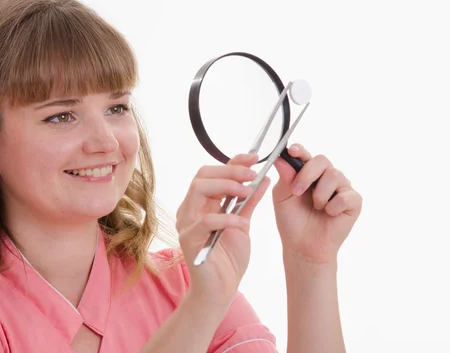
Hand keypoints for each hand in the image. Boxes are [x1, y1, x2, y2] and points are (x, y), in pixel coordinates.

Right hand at [175, 153, 270, 306]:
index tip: (255, 157)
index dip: (232, 162)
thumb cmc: (228, 259)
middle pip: (202, 176)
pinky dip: (227, 218)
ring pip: (198, 190)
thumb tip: (263, 178)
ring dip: (226, 187)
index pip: (211, 173)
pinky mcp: (189, 240)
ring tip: (247, 192)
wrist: (220, 291)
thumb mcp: (242, 224)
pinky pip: (205, 221)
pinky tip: (243, 223)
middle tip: (253, 174)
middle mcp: (189, 210)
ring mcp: (186, 224)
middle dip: (230, 171)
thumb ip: (249, 202)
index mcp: (200, 204)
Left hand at [272, 143, 361, 264]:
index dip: (300, 150)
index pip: (306, 155)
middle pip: (322, 161)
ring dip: (319, 195)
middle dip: (307, 174)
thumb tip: (281, 157)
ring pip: (334, 176)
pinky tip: (329, 215)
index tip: (293, 151)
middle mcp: (327, 177)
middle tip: (297, 191)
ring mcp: (342, 188)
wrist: (303, 246)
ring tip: (316, 208)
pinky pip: (345, 196)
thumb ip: (285, 177)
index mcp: (308, 173)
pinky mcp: (353, 202)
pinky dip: (333, 207)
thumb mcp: (282, 197)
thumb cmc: (292, 221)